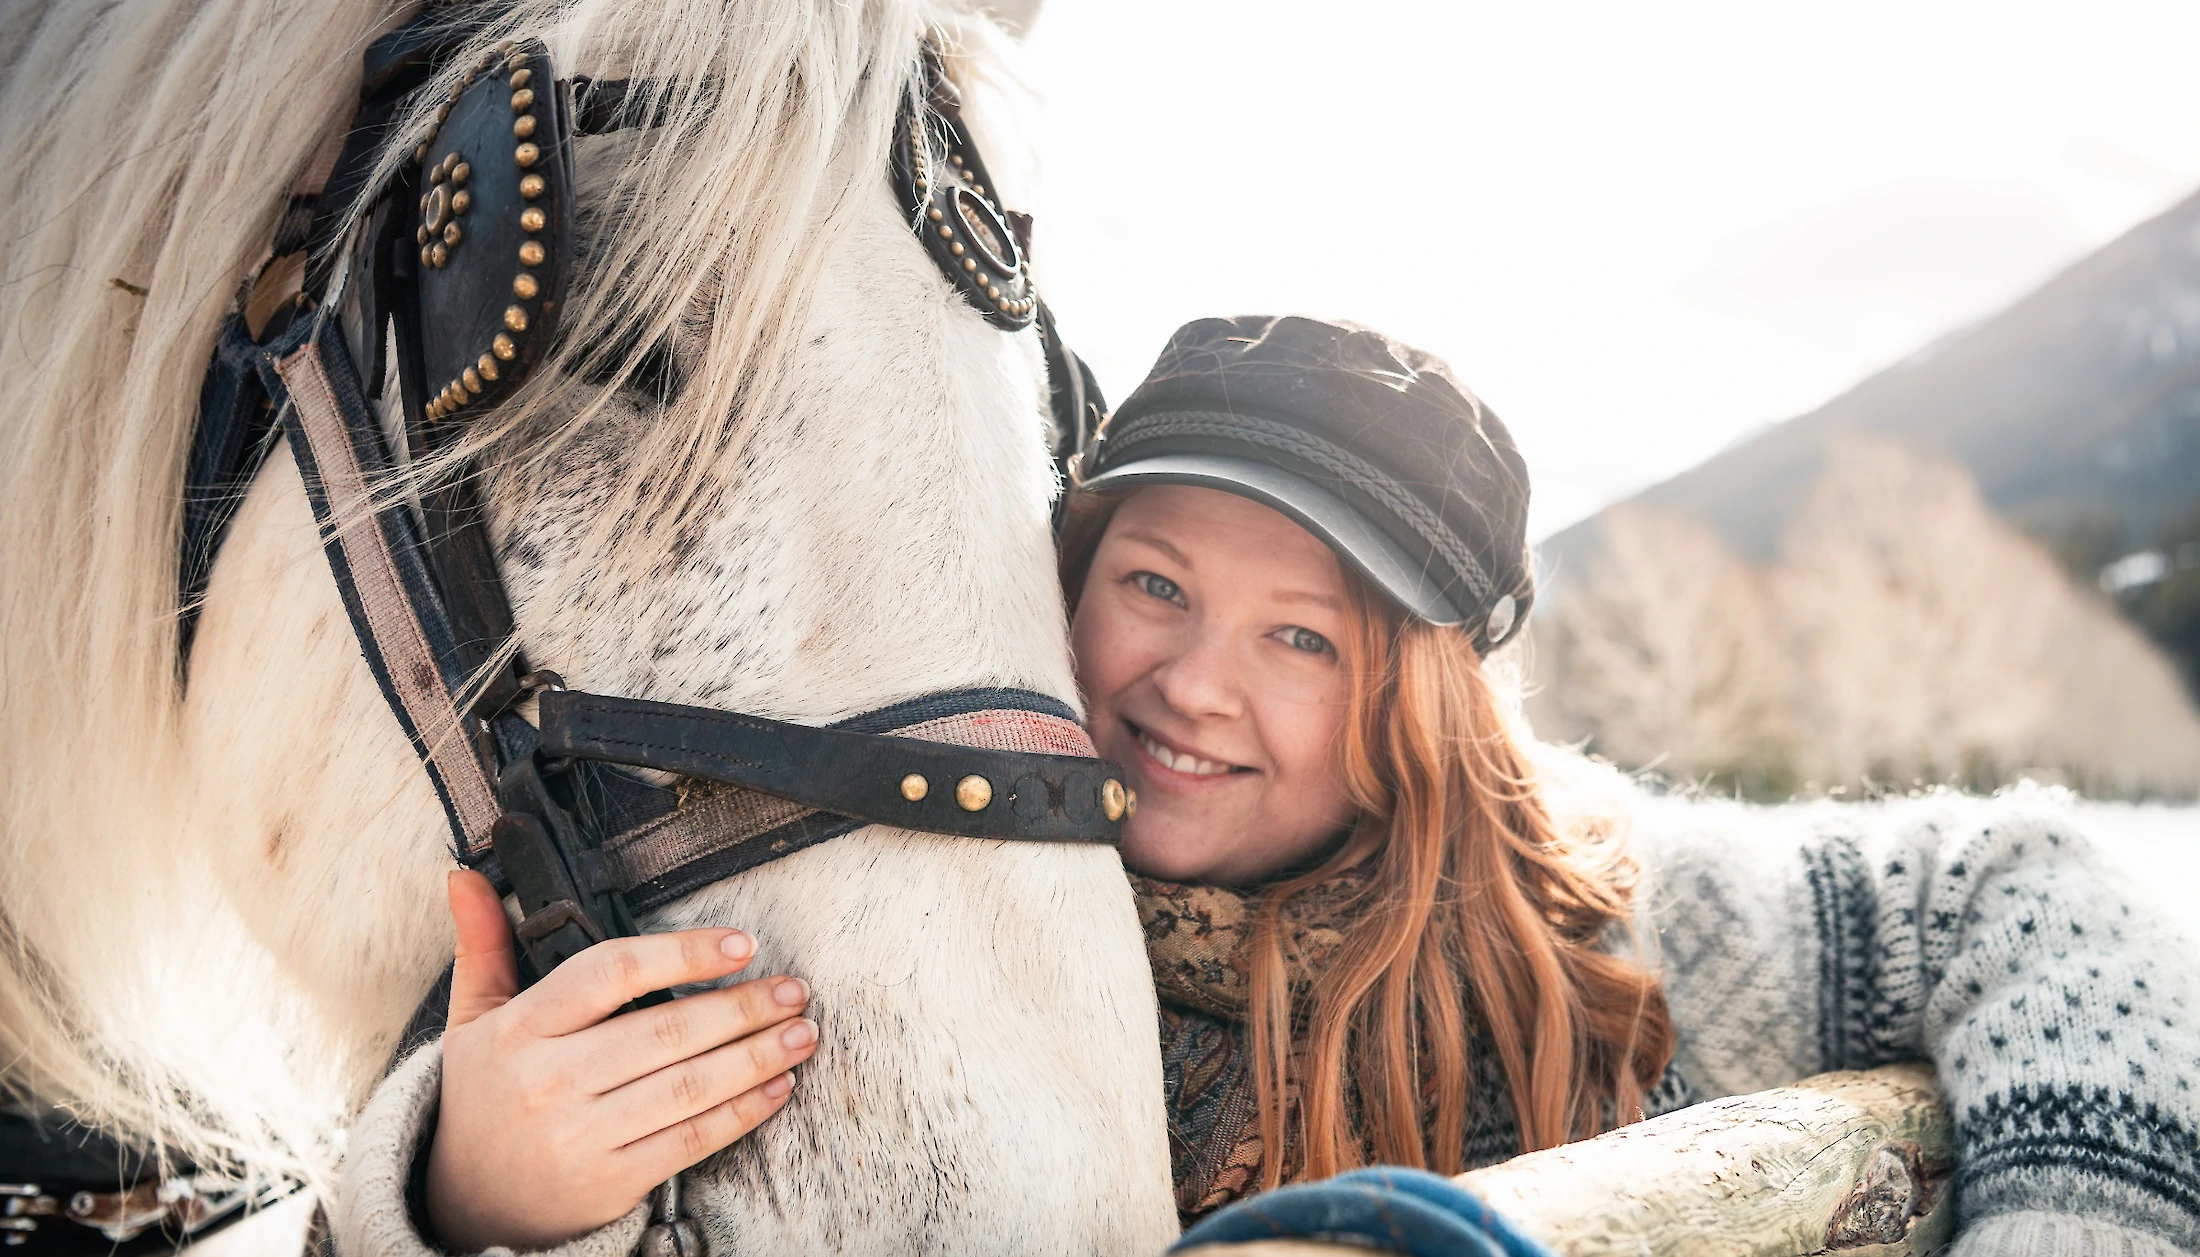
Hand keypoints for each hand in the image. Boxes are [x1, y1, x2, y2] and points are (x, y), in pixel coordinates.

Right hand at [424, 870, 816, 1251]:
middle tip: (793, 990)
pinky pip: (690, 1140)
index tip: (740, 945)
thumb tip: (466, 877)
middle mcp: (551, 1080)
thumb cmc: (482, 1097)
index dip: (681, 954)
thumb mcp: (471, 1019)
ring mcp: (582, 1135)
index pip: (609, 973)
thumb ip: (482, 945)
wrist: (466, 1203)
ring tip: (802, 1033)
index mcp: (522, 1029)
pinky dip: (742, 1112)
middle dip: (742, 1007)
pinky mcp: (611, 1180)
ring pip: (688, 1087)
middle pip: (665, 1032)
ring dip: (757, 1057)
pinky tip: (778, 1087)